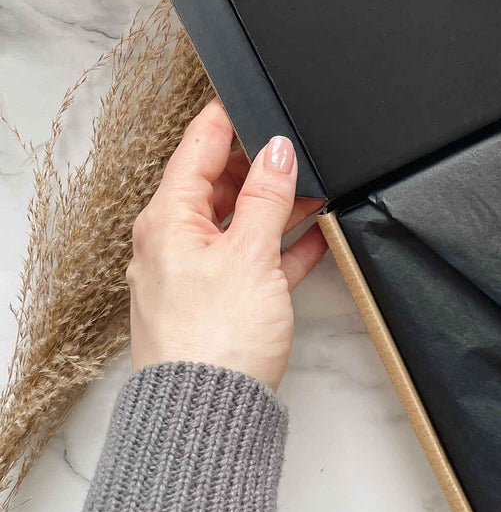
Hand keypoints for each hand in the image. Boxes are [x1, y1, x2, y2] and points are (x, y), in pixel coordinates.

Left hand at [128, 100, 326, 389]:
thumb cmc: (214, 339)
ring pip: (242, 221)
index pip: (196, 148)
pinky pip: (256, 258)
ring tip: (320, 189)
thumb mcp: (248, 253)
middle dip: (261, 164)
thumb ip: (265, 196)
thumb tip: (276, 149)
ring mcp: (199, 272)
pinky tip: (318, 236)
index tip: (252, 95)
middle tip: (300, 149)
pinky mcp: (223, 301)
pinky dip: (285, 245)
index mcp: (168, 220)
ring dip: (279, 205)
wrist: (208, 416)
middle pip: (220, 183)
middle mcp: (175, 242)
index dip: (226, 118)